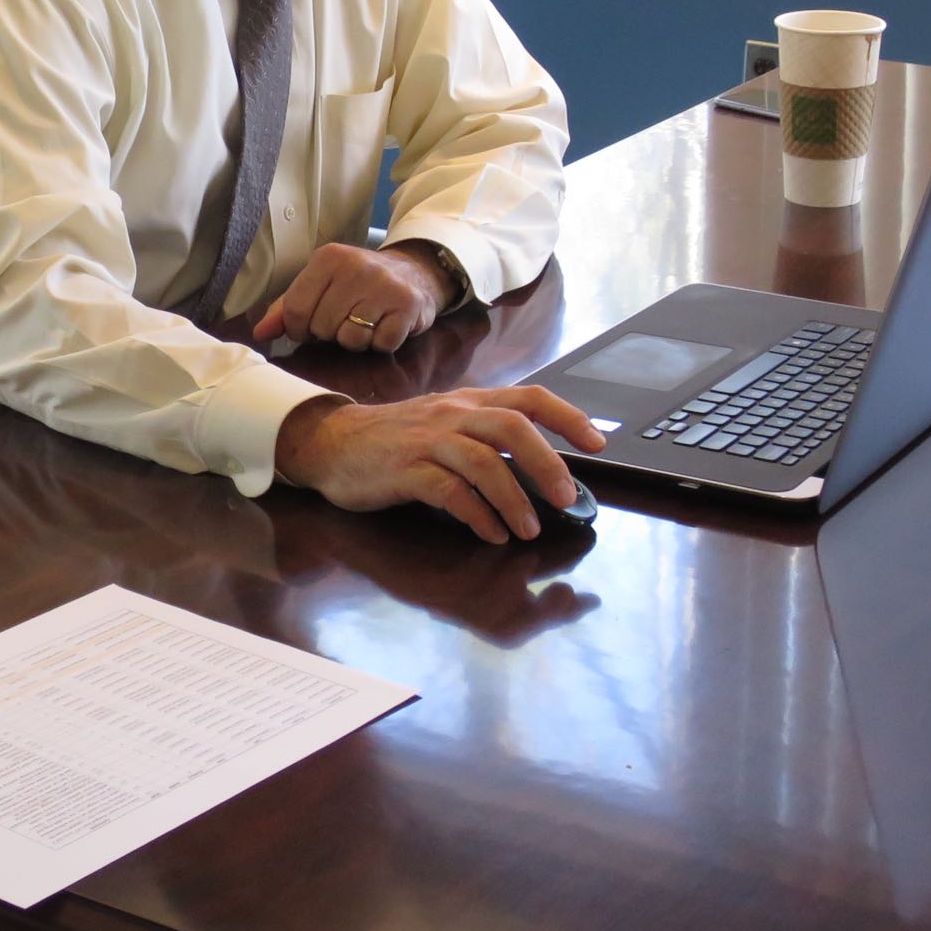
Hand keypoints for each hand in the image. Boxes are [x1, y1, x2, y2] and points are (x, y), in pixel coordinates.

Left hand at [252, 242, 449, 352]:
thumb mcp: (321, 284)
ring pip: (351, 339)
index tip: (311, 326)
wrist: (414, 273)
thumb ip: (288, 307)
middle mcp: (357, 267)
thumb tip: (260, 333)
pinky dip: (381, 343)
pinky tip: (385, 325)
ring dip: (356, 340)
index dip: (299, 329)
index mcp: (328, 257)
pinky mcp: (408, 305)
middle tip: (346, 319)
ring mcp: (385, 285)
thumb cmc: (357, 284)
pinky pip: (381, 344)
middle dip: (330, 333)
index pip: (295, 309)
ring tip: (365, 323)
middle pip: (322, 327)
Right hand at [273, 388, 605, 543]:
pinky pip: (449, 491)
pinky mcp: (404, 470)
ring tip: (528, 530)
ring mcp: (427, 441)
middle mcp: (453, 415)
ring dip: (513, 499)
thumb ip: (488, 440)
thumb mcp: (447, 427)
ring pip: (483, 461)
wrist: (332, 443)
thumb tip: (542, 470)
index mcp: (470, 403)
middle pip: (512, 427)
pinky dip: (476, 514)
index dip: (568, 417)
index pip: (530, 398)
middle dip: (546, 464)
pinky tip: (491, 533)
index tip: (599, 443)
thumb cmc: (397, 441)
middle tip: (566, 499)